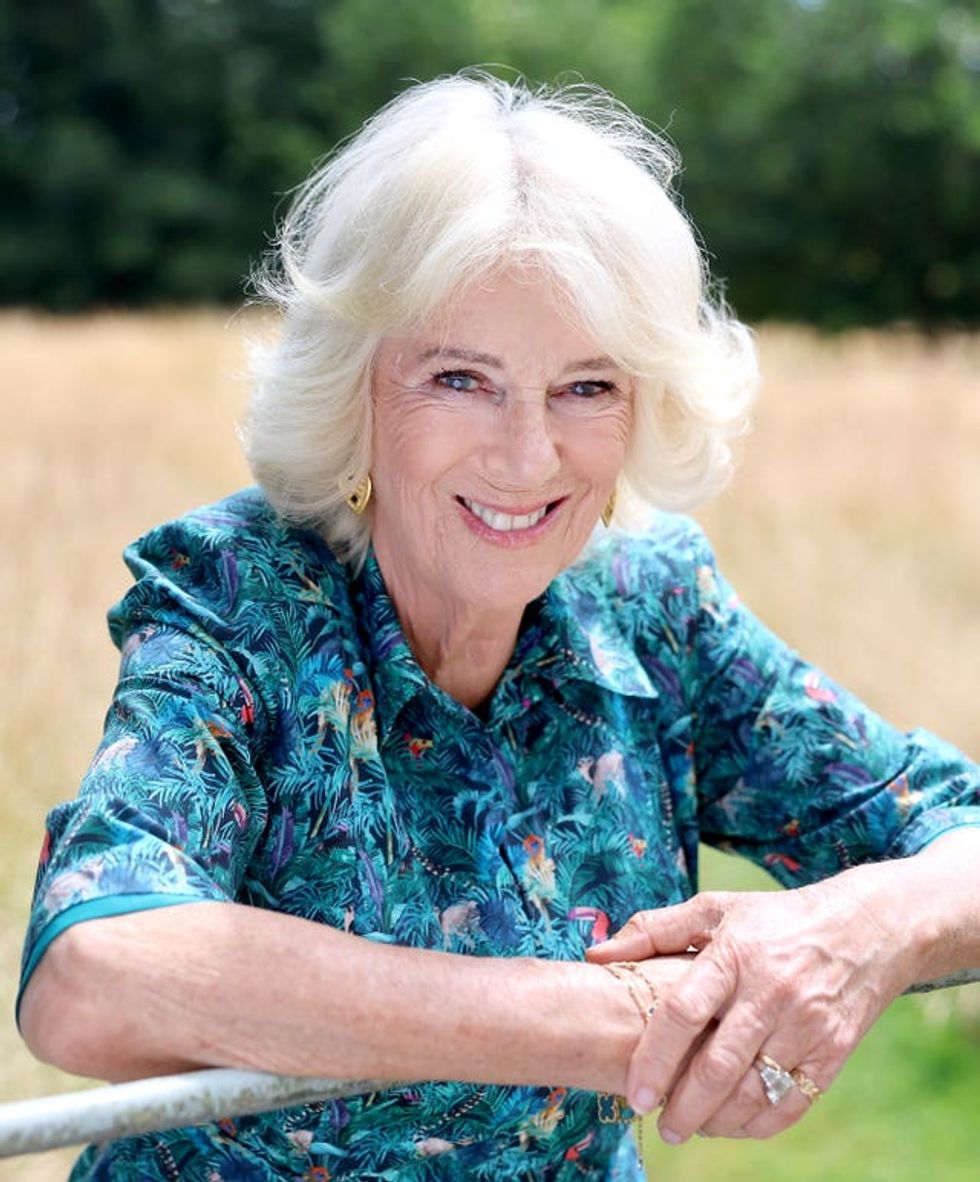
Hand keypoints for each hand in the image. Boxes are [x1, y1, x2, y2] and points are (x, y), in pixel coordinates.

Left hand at [587, 873, 921, 1143]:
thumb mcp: (714, 908)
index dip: (654, 1058)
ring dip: (715, 1121)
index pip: (683, 1012)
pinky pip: (790, 1105)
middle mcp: (770, 992)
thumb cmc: (772, 918)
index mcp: (733, 953)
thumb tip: (596, 954)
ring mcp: (805, 1026)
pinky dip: (756, 1125)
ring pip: (752, 1093)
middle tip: (659, 1124)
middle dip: (682, 1107)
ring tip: (689, 1125)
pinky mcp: (832, 1053)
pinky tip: (731, 1124)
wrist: (863, 929)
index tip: (634, 1094)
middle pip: (717, 1066)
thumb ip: (652, 930)